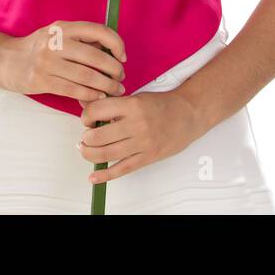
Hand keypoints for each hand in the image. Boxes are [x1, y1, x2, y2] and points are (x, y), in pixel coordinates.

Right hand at [0, 21, 126, 102]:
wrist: (5, 61)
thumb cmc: (37, 49)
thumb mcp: (57, 36)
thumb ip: (81, 41)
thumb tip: (112, 53)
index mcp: (63, 27)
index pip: (98, 31)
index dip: (116, 44)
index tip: (122, 57)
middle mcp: (55, 42)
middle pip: (95, 57)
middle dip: (114, 70)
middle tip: (121, 78)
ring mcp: (47, 62)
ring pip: (87, 76)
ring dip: (107, 86)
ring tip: (115, 90)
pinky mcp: (42, 81)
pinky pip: (74, 90)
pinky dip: (91, 95)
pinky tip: (98, 97)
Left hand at [78, 90, 205, 183]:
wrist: (188, 114)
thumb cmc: (162, 105)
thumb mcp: (136, 97)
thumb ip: (113, 104)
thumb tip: (87, 110)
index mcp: (131, 105)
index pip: (96, 111)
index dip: (85, 116)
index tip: (86, 119)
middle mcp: (136, 124)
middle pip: (98, 136)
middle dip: (86, 138)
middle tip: (86, 137)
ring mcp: (142, 143)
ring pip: (106, 154)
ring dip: (90, 154)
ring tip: (86, 150)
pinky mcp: (148, 157)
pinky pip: (122, 169)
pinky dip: (105, 175)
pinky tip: (94, 177)